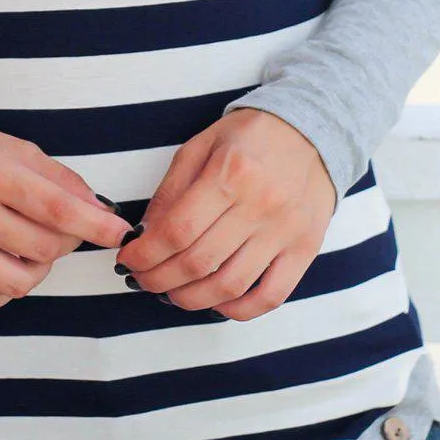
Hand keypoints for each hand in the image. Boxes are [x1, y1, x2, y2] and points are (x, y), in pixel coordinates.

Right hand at [0, 122, 131, 312]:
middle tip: (55, 229)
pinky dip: (4, 289)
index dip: (96, 226)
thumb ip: (61, 181)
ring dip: (36, 269)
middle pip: (44, 248)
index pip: (58, 209)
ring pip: (21, 282)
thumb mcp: (16, 150)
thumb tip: (102, 214)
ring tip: (24, 246)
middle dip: (63, 242)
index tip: (119, 234)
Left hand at [117, 108, 338, 319]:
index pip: (177, 231)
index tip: (128, 260)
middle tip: (142, 280)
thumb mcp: (200, 146)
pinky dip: (238, 310)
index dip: (145, 254)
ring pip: (230, 286)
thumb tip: (146, 236)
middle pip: (199, 262)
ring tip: (171, 293)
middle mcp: (261, 204)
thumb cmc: (249, 137)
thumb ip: (171, 191)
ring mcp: (286, 230)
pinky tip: (216, 303)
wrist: (311, 129)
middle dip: (159, 279)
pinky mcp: (305, 249)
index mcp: (231, 173)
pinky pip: (271, 296)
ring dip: (191, 299)